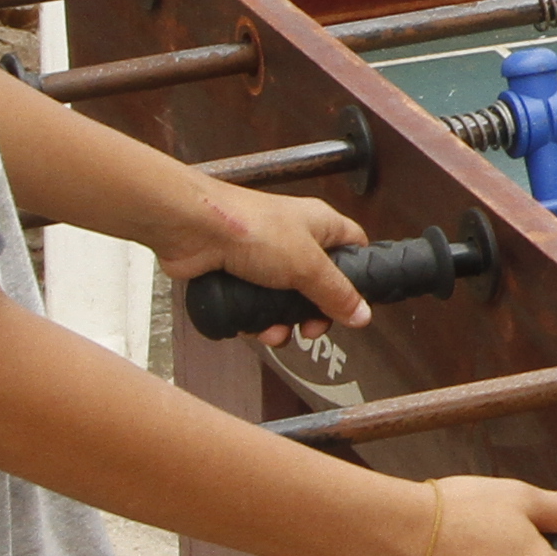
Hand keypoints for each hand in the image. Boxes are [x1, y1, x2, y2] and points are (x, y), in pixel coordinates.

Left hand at [160, 187, 369, 327]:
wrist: (194, 230)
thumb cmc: (247, 227)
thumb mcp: (306, 265)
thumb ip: (336, 293)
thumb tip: (363, 314)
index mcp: (319, 224)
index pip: (354, 247)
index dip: (359, 275)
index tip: (355, 303)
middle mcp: (294, 240)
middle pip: (319, 283)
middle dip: (315, 312)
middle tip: (312, 327)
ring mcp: (265, 258)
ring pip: (286, 300)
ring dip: (283, 323)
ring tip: (277, 331)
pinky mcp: (240, 275)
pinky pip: (258, 306)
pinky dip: (257, 321)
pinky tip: (254, 328)